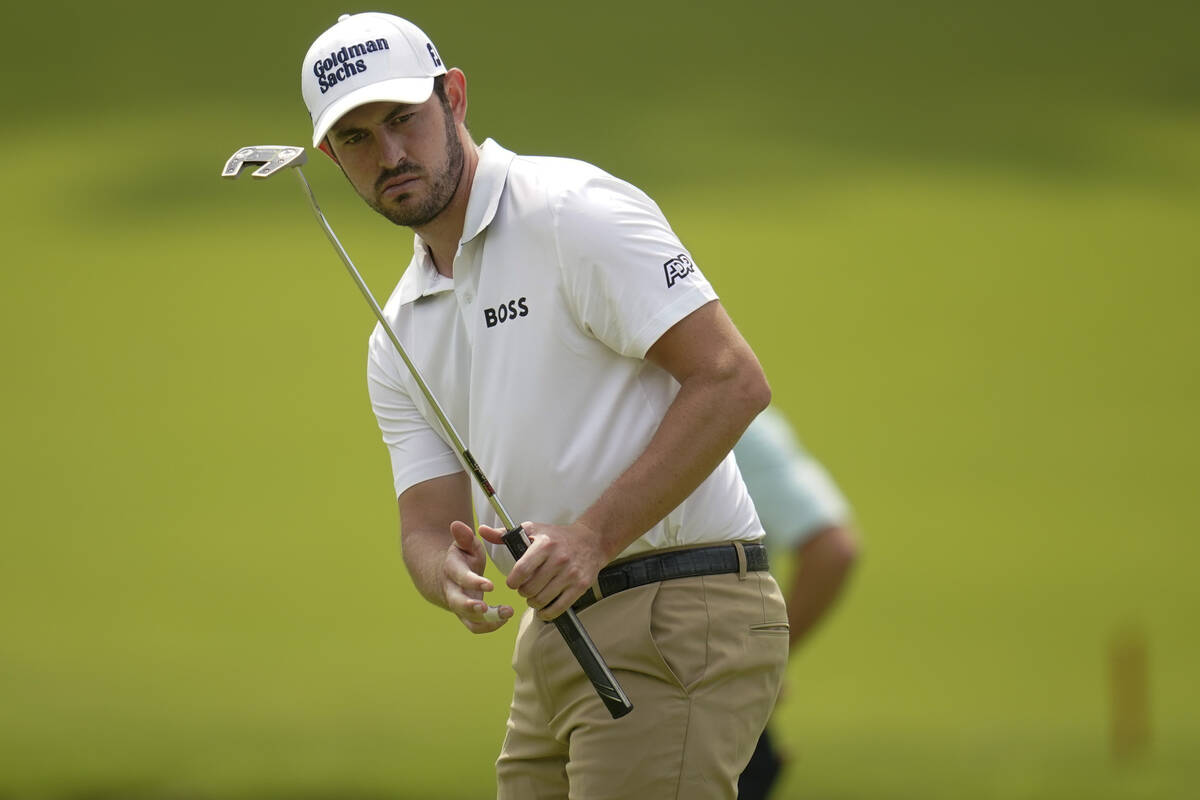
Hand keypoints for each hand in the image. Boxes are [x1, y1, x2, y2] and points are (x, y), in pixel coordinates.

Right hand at [443, 521, 514, 632]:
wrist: (444, 576)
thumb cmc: (461, 558)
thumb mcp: (464, 545)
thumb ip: (464, 536)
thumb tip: (457, 524)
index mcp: (452, 570)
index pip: (460, 577)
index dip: (473, 582)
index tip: (490, 585)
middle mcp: (453, 590)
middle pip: (457, 604)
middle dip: (471, 608)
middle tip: (487, 609)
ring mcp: (459, 605)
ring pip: (468, 619)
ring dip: (487, 620)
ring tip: (507, 613)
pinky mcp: (466, 615)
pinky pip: (475, 626)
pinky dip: (490, 626)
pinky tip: (505, 618)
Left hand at [478, 521, 608, 620]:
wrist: (590, 541)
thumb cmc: (556, 537)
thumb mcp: (531, 530)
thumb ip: (504, 534)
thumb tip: (482, 531)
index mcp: (544, 544)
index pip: (521, 571)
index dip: (513, 581)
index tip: (513, 582)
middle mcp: (559, 559)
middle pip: (530, 589)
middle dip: (523, 592)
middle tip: (525, 588)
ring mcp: (571, 574)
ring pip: (542, 600)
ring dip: (533, 602)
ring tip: (534, 595)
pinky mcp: (580, 586)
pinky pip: (558, 608)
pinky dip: (547, 612)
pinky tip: (544, 607)